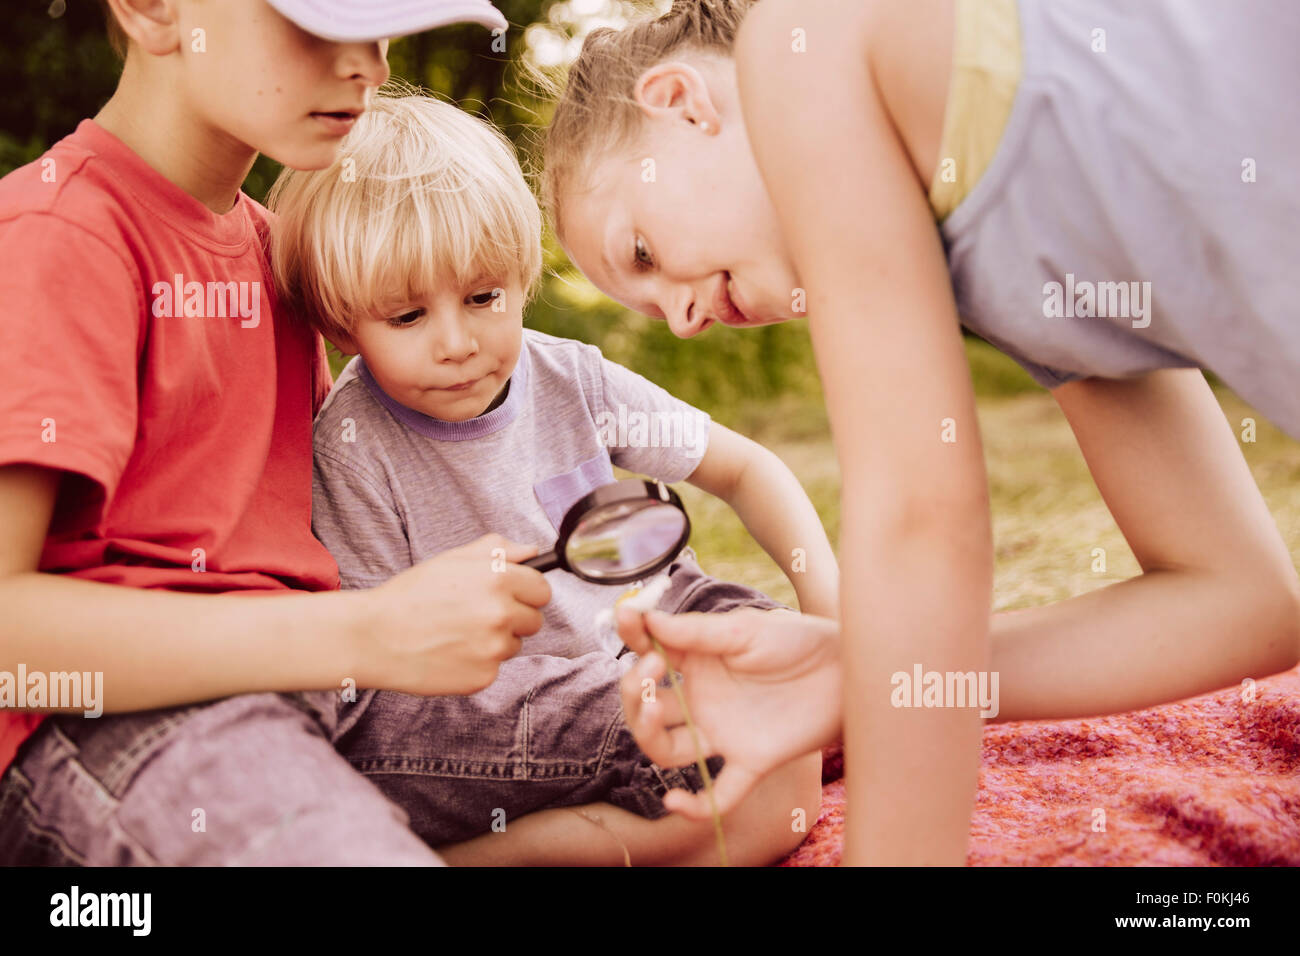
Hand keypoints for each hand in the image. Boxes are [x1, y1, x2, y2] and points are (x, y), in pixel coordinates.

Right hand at [357, 534, 550, 695]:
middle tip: (477, 615)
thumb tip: (532, 550)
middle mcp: (501, 613)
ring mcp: (493, 648)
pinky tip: (450, 652)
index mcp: (498, 579)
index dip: (526, 592)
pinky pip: (494, 668)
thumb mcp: (452, 560)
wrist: (374, 637)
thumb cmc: (410, 595)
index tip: (511, 595)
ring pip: (514, 645)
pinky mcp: (483, 676)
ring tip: (458, 633)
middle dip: (513, 618)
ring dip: (495, 641)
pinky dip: (478, 663)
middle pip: (534, 620)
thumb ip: (498, 550)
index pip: (542, 590)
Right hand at [618, 606, 840, 819]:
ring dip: (649, 733)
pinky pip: (718, 794)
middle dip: (635, 690)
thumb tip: (647, 619)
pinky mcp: (751, 762)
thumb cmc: (798, 642)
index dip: (632, 637)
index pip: (649, 652)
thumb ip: (697, 631)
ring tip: (656, 710)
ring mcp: (723, 733)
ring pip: (667, 750)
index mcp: (697, 661)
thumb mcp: (746, 629)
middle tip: (652, 666)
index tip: (625, 617)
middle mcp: (701, 700)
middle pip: (646, 707)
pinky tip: (674, 801)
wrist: (849, 670)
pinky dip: (694, 807)